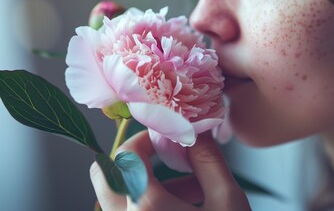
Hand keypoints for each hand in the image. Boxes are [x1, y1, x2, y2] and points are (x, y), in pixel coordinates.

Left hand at [90, 131, 250, 210]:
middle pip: (106, 175)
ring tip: (196, 187)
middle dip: (134, 158)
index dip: (146, 136)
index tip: (166, 133)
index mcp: (147, 208)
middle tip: (162, 154)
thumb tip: (197, 131)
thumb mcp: (227, 201)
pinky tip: (189, 207)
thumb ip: (209, 160)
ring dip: (151, 182)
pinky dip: (151, 204)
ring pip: (121, 196)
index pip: (127, 154)